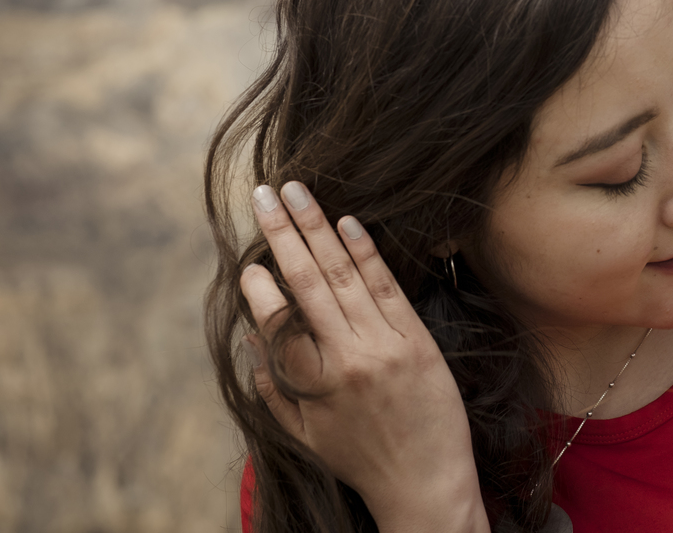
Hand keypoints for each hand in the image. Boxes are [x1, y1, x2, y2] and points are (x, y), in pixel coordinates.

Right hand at [240, 181, 488, 532]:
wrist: (425, 481)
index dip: (259, 289)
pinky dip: (365, 251)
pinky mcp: (416, 339)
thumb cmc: (360, 458)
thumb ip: (271, 386)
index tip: (248, 264)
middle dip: (281, 234)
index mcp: (313, 384)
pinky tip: (346, 222)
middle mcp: (346, 358)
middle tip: (262, 195)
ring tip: (297, 191)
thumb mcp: (303, 435)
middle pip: (307, 283)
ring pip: (343, 275)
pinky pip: (386, 286)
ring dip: (317, 227)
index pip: (276, 322)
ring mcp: (384, 345)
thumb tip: (249, 338)